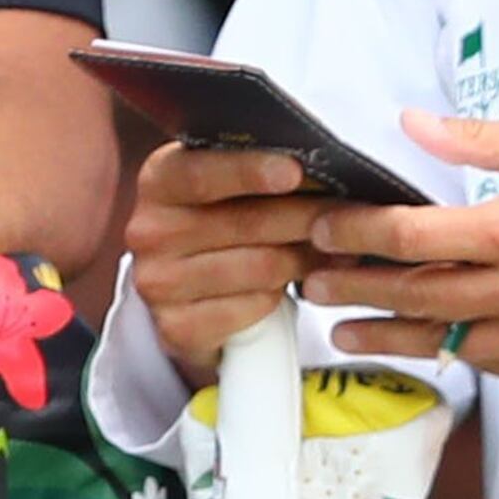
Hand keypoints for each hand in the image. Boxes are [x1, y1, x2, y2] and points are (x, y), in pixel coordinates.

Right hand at [121, 144, 330, 382]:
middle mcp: (148, 230)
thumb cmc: (221, 227)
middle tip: (350, 218)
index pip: (204, 173)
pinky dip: (282, 299)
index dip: (250, 171)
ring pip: (260, 268)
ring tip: (337, 254)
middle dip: (308, 218)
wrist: (188, 295)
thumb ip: (261, 173)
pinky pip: (253, 308)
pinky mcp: (176, 328)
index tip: (293, 171)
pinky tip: (297, 289)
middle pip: (247, 222)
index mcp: (158, 179)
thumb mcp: (228, 188)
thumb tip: (325, 172)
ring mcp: (157, 283)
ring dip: (307, 260)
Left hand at [303, 112, 498, 395]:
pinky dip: (453, 348)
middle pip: (411, 295)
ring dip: (384, 335)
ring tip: (344, 329)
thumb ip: (481, 139)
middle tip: (312, 282)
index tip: (326, 228)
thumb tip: (412, 123)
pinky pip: (485, 363)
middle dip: (351, 289)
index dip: (357, 233)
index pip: (411, 236)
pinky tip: (424, 338)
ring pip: (439, 341)